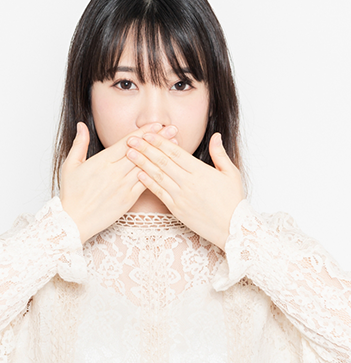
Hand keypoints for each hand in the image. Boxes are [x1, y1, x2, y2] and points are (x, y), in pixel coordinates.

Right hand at [60, 122, 176, 243]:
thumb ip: (79, 144)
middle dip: (158, 140)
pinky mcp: (128, 199)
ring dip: (161, 155)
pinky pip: (145, 184)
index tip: (157, 124)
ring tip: (175, 145)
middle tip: (173, 129)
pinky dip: (156, 174)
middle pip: (141, 152)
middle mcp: (114, 172)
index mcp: (102, 161)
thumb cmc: (71, 194)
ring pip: (146, 167)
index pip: (127, 142)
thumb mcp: (70, 166)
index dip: (144, 132)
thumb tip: (81, 126)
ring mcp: (123, 186)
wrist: (74, 220)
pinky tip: (166, 168)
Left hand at [125, 129, 244, 249]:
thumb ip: (220, 154)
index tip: (148, 134)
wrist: (233, 228)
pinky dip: (148, 183)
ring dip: (142, 163)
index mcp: (201, 172)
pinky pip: (159, 193)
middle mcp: (188, 183)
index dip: (160, 142)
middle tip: (131, 139)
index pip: (176, 153)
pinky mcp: (177, 209)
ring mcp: (181, 197)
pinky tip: (138, 174)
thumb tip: (215, 136)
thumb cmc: (233, 201)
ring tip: (129, 154)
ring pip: (158, 176)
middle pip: (163, 162)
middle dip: (145, 149)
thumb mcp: (231, 174)